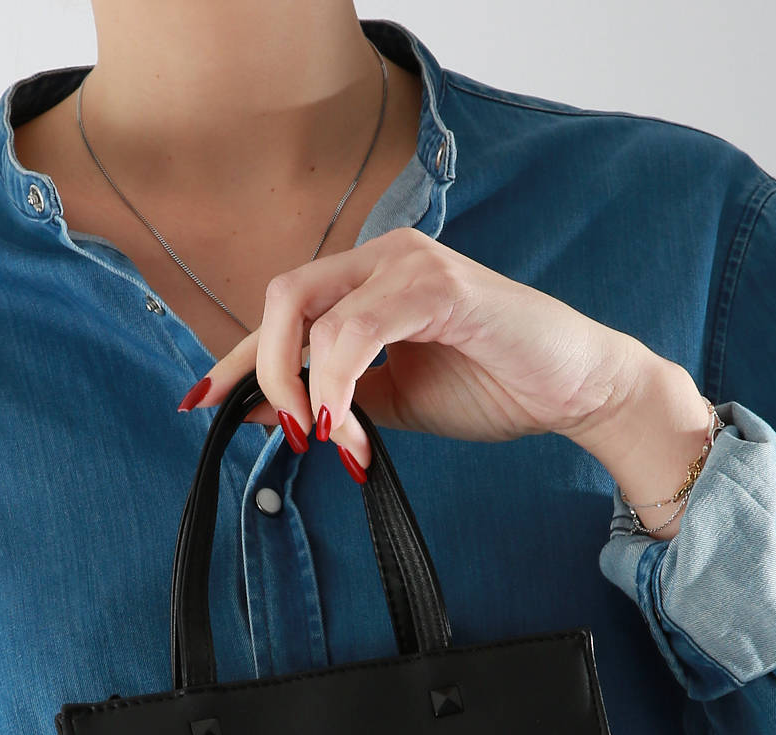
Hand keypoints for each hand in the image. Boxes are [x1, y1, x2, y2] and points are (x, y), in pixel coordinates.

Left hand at [181, 226, 715, 539]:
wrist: (576, 389)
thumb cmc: (492, 386)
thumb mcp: (390, 405)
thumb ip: (331, 400)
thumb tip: (260, 412)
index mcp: (368, 282)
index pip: (282, 312)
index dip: (234, 359)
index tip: (200, 405)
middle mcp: (384, 257)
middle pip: (282, 298)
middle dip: (259, 370)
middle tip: (287, 432)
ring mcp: (412, 264)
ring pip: (311, 311)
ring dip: (303, 386)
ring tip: (329, 437)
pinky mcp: (440, 286)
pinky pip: (357, 328)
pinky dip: (336, 378)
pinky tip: (343, 422)